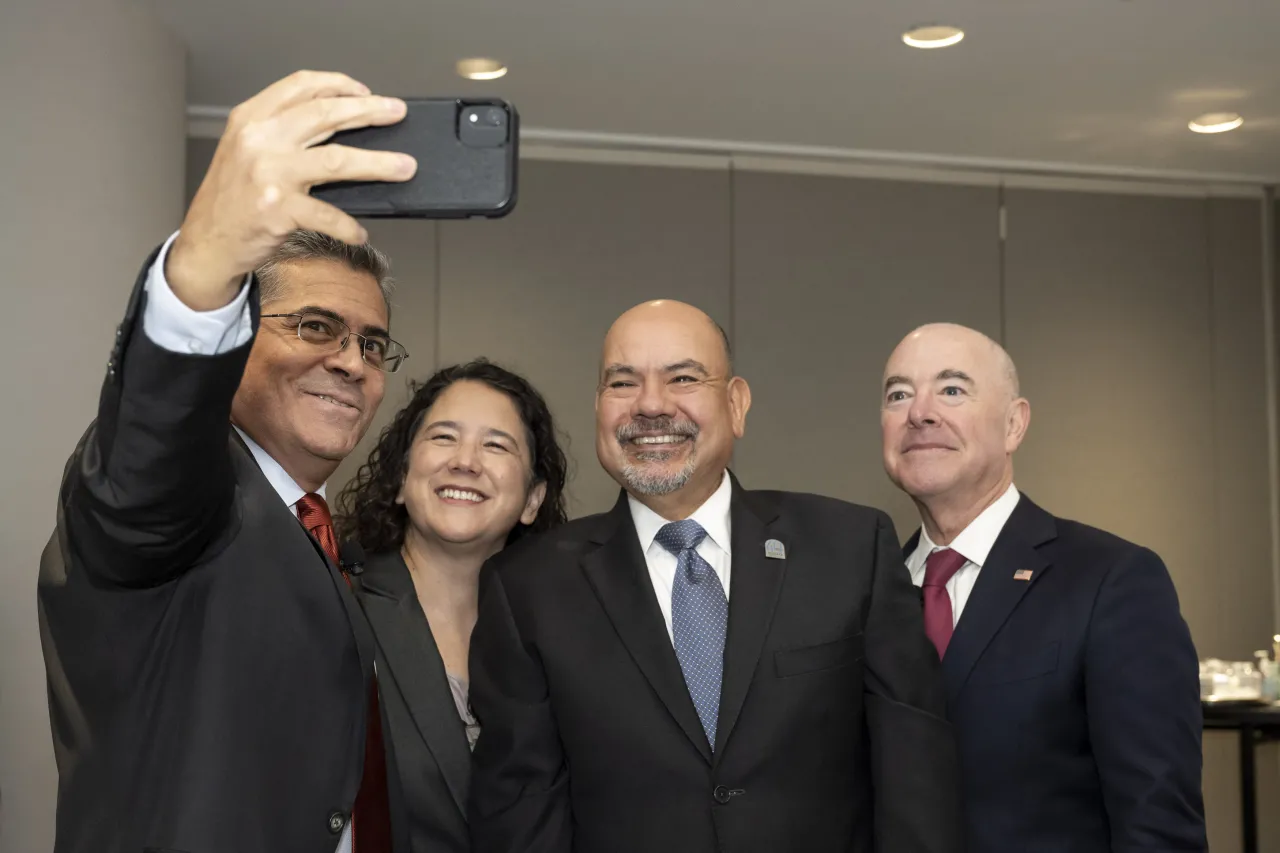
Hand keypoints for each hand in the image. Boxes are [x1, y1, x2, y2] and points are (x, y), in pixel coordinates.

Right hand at [167, 70, 417, 309]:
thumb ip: (283, 131)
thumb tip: (343, 124)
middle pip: (326, 115)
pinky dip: (349, 226)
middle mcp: (259, 140)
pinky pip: (329, 215)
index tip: (366, 92)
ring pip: (337, 160)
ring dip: (378, 164)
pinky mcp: (279, 211)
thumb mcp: (245, 149)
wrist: (206, 242)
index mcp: (252, 118)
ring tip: (405, 167)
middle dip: (369, 112)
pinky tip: (360, 231)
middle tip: (397, 113)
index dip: (339, 84)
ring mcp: (270, 175)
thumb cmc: (232, 197)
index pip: (301, 86)